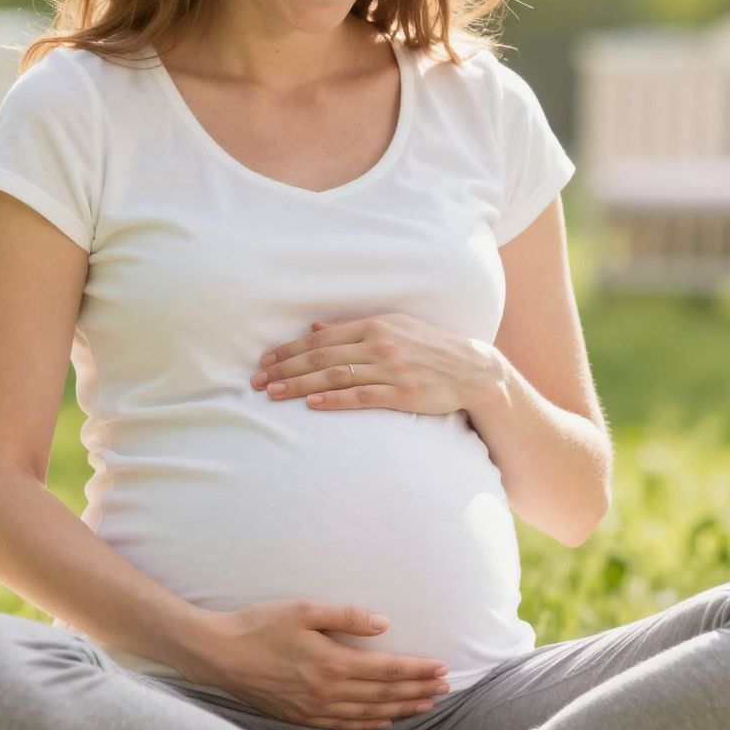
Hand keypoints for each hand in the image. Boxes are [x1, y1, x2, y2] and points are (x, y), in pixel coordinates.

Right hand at [196, 600, 451, 729]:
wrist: (218, 654)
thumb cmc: (259, 625)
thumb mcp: (302, 610)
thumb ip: (345, 617)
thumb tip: (384, 624)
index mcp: (332, 663)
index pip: (387, 670)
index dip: (417, 670)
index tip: (441, 669)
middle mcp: (328, 692)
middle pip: (384, 694)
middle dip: (417, 691)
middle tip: (444, 689)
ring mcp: (314, 709)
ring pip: (368, 713)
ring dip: (399, 709)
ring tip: (424, 705)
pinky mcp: (301, 717)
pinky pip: (344, 726)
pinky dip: (368, 724)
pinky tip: (382, 721)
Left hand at [250, 314, 503, 415]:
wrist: (472, 369)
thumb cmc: (428, 347)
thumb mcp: (393, 327)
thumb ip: (353, 328)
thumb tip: (313, 328)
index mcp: (374, 325)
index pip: (320, 338)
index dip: (289, 350)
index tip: (265, 360)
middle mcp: (379, 345)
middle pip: (321, 357)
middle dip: (285, 369)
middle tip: (257, 381)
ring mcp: (391, 370)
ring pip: (335, 376)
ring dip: (299, 385)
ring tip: (273, 393)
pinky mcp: (403, 394)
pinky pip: (362, 396)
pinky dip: (334, 399)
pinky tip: (311, 403)